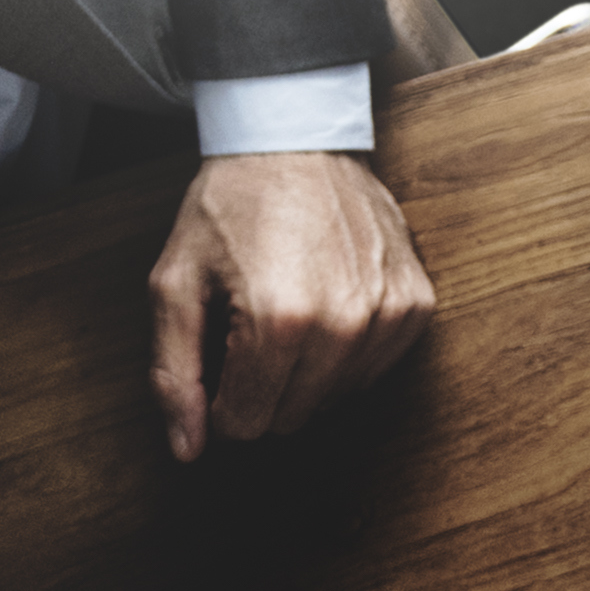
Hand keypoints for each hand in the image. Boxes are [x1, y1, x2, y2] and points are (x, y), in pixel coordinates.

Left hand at [149, 150, 437, 462]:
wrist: (296, 140)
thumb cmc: (229, 206)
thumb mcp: (175, 282)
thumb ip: (174, 370)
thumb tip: (187, 450)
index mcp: (278, 322)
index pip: (245, 423)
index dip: (219, 401)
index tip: (214, 359)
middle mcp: (343, 327)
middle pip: (291, 419)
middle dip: (261, 389)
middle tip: (246, 331)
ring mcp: (387, 318)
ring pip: (335, 401)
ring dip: (304, 373)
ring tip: (287, 311)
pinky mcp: (416, 308)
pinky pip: (374, 373)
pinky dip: (345, 354)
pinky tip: (326, 306)